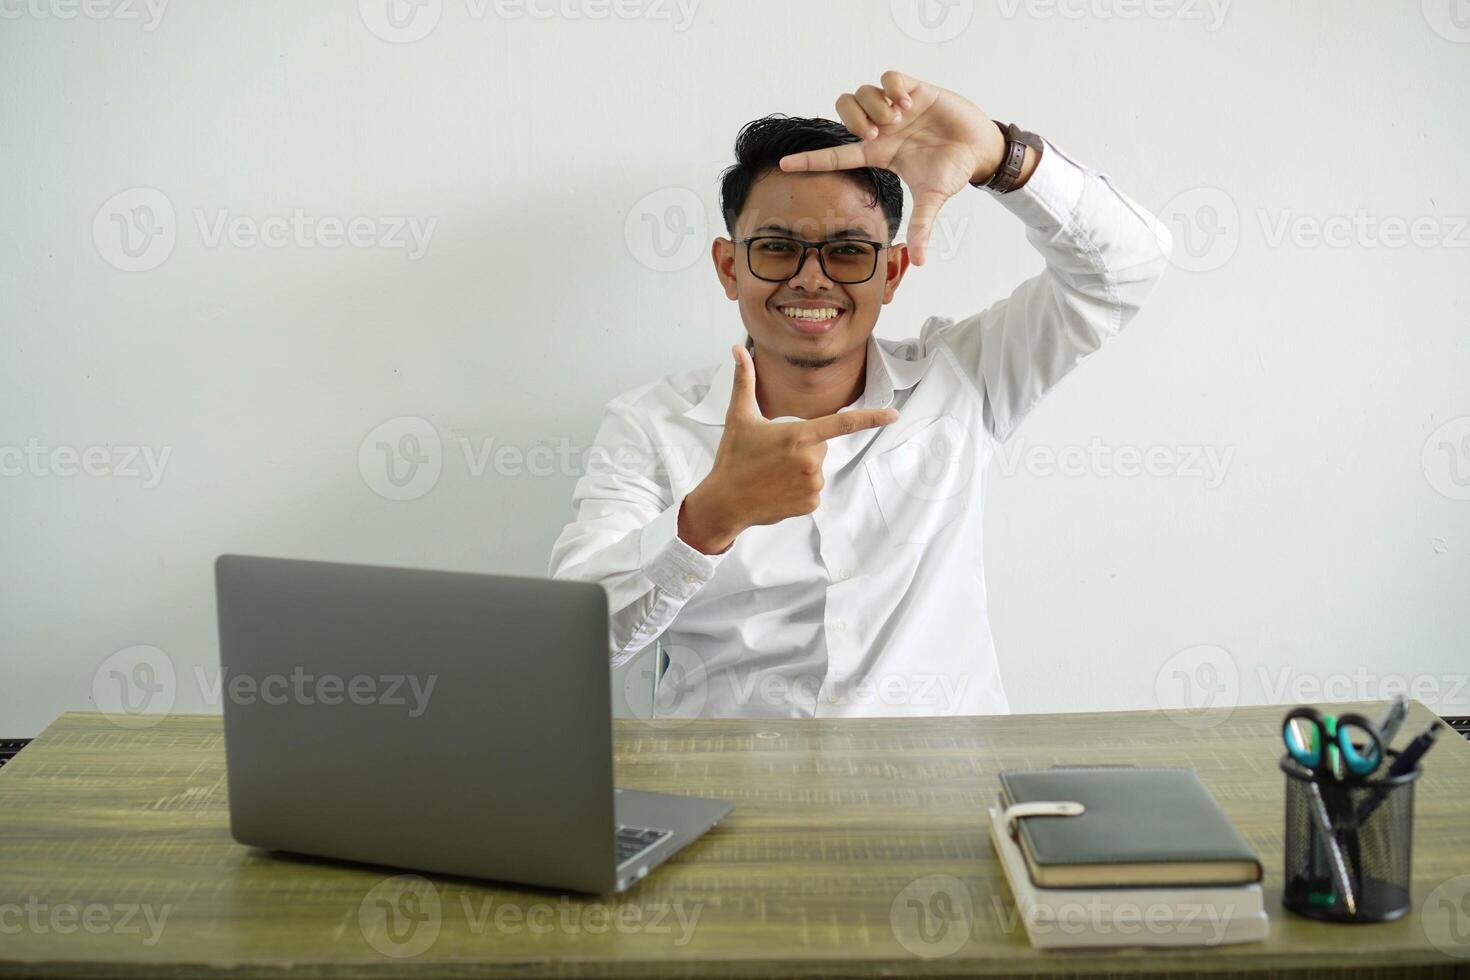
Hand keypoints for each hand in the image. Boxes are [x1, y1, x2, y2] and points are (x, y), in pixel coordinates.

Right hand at [678, 345, 899, 553]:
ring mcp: (811, 484)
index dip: (871, 418)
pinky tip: (777, 490)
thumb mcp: (738, 417)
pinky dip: (799, 489)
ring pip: (817, 468)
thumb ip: (745, 380)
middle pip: (821, 445)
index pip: (842, 423)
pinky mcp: (810, 504)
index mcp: (797, 435)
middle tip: (774, 455)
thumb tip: (738, 349)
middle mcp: (809, 460)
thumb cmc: (732, 458)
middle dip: (803, 446)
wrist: (724, 503)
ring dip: (801, 468)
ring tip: (773, 474)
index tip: (894, 415)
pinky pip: (813, 489)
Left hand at [777, 70, 1007, 266]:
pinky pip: (888, 77)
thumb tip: (920, 263)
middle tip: (875, 132)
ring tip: (900, 116)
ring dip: (875, 105)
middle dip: (853, 119)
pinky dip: (893, 87)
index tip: (783, 164)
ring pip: (864, 92)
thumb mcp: (933, 199)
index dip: (810, 160)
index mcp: (879, 153)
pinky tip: (908, 101)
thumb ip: (922, 227)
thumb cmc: (952, 172)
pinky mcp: (915, 88)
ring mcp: (896, 107)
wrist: (979, 149)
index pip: (837, 155)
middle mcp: (882, 128)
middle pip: (843, 110)